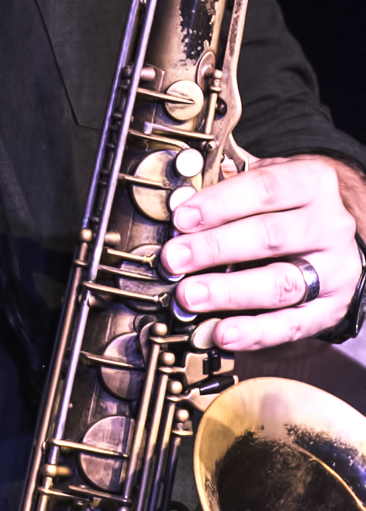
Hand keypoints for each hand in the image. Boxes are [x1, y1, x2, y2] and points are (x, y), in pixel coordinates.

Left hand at [161, 154, 365, 350]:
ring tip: (190, 296)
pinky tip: (223, 332)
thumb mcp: (263, 177)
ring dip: (230, 292)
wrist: (332, 229)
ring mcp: (335, 270)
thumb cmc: (285, 202)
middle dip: (215, 248)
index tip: (182, 218)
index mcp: (312, 183)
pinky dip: (256, 332)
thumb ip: (225, 182)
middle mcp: (330, 226)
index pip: (265, 189)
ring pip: (282, 283)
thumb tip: (178, 198)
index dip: (220, 204)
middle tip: (174, 258)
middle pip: (271, 237)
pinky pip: (294, 324)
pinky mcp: (332, 307)